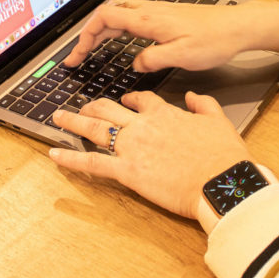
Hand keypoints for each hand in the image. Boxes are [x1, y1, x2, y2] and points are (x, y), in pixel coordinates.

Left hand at [49, 91, 252, 219]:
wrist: (221, 182)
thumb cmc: (223, 157)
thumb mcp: (218, 121)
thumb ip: (203, 104)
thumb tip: (193, 95)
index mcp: (165, 114)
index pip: (141, 101)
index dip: (130, 100)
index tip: (125, 101)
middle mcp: (143, 126)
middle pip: (109, 110)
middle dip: (92, 107)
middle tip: (80, 108)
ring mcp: (132, 147)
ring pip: (94, 129)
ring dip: (73, 122)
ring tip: (58, 118)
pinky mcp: (127, 171)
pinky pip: (92, 163)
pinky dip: (71, 159)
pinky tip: (55, 155)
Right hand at [62, 0, 278, 71]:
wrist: (237, 27)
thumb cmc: (214, 40)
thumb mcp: (182, 56)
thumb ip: (153, 59)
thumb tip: (135, 64)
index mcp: (148, 20)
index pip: (105, 18)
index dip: (86, 36)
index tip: (77, 55)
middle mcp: (149, 11)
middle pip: (107, 14)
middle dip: (88, 34)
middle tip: (78, 56)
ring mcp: (157, 12)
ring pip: (119, 14)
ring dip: (102, 30)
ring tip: (92, 49)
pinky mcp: (165, 16)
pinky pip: (132, 17)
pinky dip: (117, 28)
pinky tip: (120, 40)